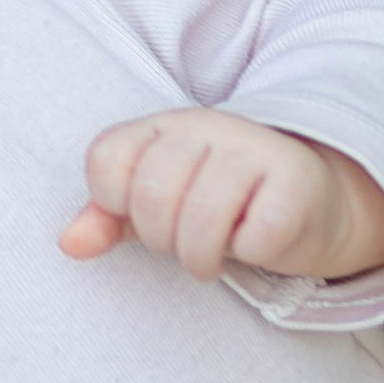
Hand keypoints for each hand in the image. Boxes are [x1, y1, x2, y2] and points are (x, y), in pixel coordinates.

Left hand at [61, 109, 383, 284]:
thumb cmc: (224, 202)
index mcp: (165, 124)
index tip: (143, 214)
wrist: (314, 197)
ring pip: (199, 222)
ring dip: (200, 257)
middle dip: (161, 238)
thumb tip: (69, 244)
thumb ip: (109, 218)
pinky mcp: (296, 184)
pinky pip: (253, 239)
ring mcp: (254, 150)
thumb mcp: (160, 203)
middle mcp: (208, 126)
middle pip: (151, 196)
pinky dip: (249, 254)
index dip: (114, 203)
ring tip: (213, 253)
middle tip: (186, 240)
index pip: (107, 160)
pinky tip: (258, 240)